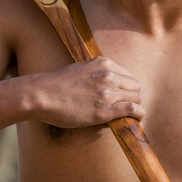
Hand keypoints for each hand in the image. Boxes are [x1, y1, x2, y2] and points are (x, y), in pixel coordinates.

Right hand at [28, 56, 144, 127]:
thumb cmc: (57, 84)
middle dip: (134, 96)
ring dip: (137, 106)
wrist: (43, 95)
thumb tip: (107, 82)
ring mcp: (107, 93)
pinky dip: (138, 114)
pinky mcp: (104, 111)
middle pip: (135, 86)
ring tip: (133, 114)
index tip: (125, 95)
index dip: (128, 87)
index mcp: (103, 63)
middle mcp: (108, 75)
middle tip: (129, 106)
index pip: (128, 75)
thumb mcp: (80, 68)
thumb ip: (96, 72)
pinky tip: (137, 118)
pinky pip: (132, 110)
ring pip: (136, 98)